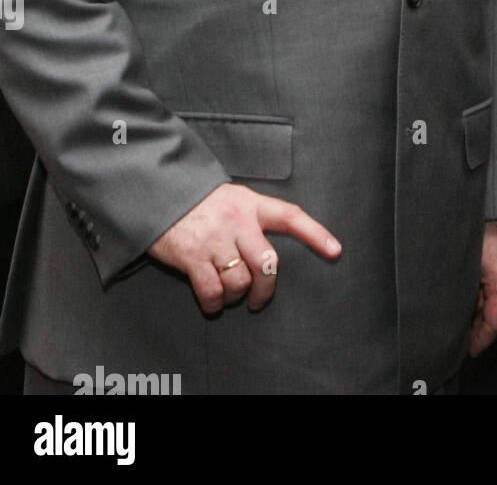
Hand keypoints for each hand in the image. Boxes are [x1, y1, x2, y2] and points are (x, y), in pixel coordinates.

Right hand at [148, 182, 340, 314]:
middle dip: (266, 289)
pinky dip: (214, 303)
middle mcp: (238, 221)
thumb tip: (268, 255)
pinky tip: (213, 301)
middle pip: (267, 263)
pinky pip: (212, 291)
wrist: (160, 194)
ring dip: (237, 296)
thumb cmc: (200, 202)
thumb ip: (253, 219)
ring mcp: (215, 239)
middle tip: (260, 299)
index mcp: (252, 204)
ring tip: (230, 295)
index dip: (316, 234)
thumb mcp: (232, 198)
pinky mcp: (192, 256)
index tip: (335, 251)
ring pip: (241, 281)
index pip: (291, 217)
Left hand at [469, 219, 496, 356]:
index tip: (468, 350)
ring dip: (490, 315)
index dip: (480, 340)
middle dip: (488, 333)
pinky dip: (494, 298)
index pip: (495, 323)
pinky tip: (476, 294)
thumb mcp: (464, 260)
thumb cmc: (479, 224)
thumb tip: (452, 311)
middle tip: (468, 340)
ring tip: (468, 318)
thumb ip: (461, 289)